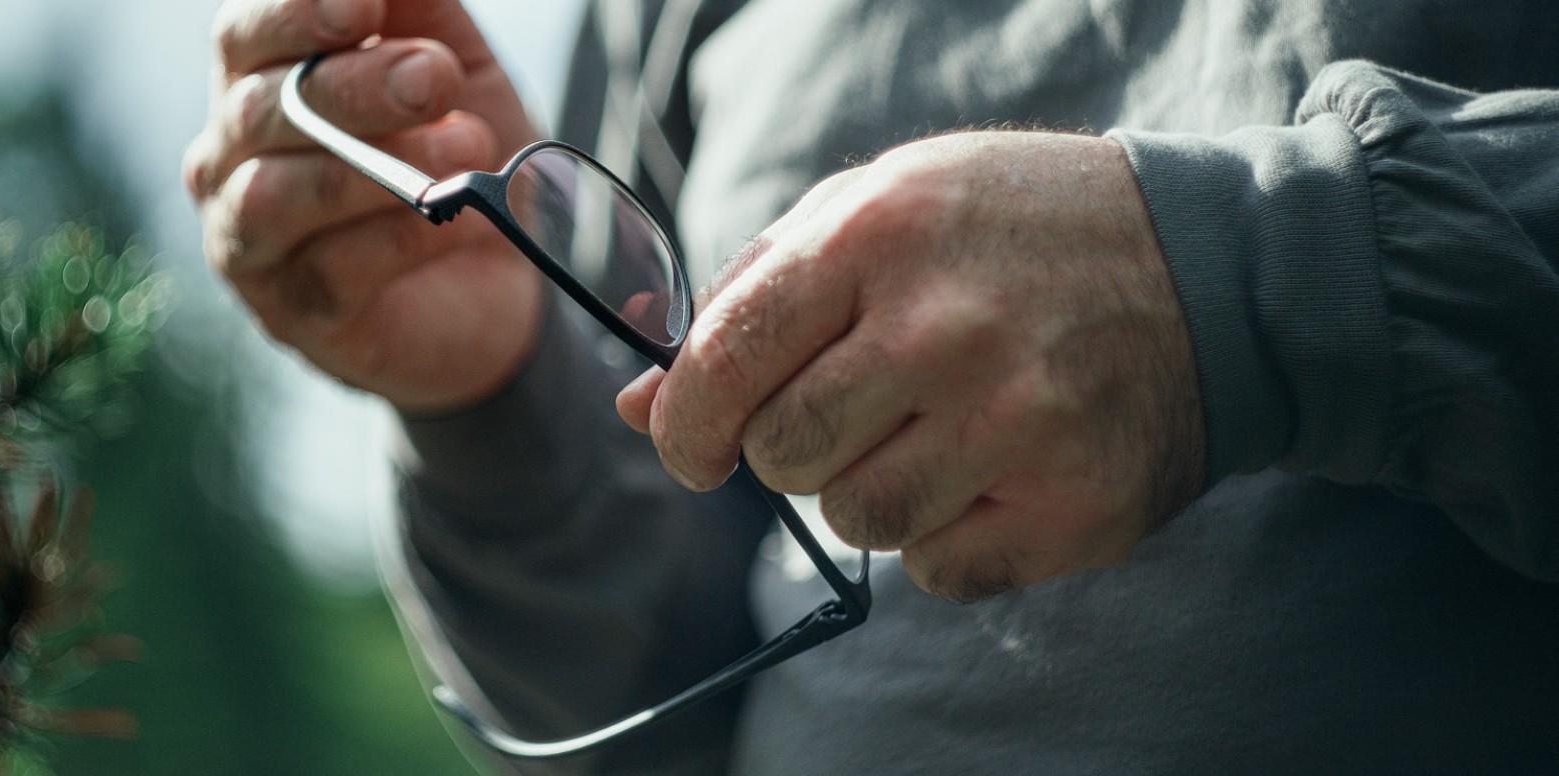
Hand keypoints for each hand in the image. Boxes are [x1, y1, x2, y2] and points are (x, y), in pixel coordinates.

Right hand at [186, 0, 544, 412]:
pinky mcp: (294, 313)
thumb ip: (415, 6)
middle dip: (353, 88)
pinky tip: (454, 218)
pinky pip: (331, 271)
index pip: (243, 34)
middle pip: (261, 111)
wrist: (493, 273)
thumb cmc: (453, 147)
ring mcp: (249, 242)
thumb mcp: (452, 59)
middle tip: (435, 77)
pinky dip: (400, 237)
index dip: (293, 13)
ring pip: (275, 196)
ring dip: (372, 169)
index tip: (364, 6)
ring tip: (463, 149)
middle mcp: (229, 158)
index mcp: (256, 80)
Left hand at [616, 132, 1203, 600]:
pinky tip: (993, 470)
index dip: (686, 422)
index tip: (690, 445)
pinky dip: (947, 538)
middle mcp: (947, 327)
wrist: (1212, 266)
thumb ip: (753, 295)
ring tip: (933, 432)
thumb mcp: (880, 210)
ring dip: (871, 492)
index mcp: (880, 233)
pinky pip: (940, 571)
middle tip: (849, 414)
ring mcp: (1020, 421)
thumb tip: (643, 404)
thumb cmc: (1012, 234)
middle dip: (790, 450)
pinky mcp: (1077, 503)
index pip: (725, 360)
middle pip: (783, 456)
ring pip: (858, 523)